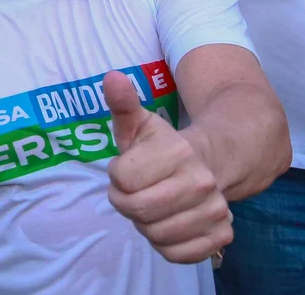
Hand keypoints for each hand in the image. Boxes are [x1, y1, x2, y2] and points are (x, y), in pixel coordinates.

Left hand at [105, 71, 231, 262]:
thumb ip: (122, 104)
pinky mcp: (221, 236)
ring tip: (153, 206)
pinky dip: (165, 244)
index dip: (116, 177)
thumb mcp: (140, 125)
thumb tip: (111, 77)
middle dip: (126, 202)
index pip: (121, 179)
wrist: (211, 165)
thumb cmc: (162, 148)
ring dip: (144, 224)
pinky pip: (176, 254)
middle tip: (134, 192)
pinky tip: (168, 224)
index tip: (126, 171)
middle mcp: (202, 182)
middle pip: (137, 210)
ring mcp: (215, 211)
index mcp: (178, 152)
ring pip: (154, 234)